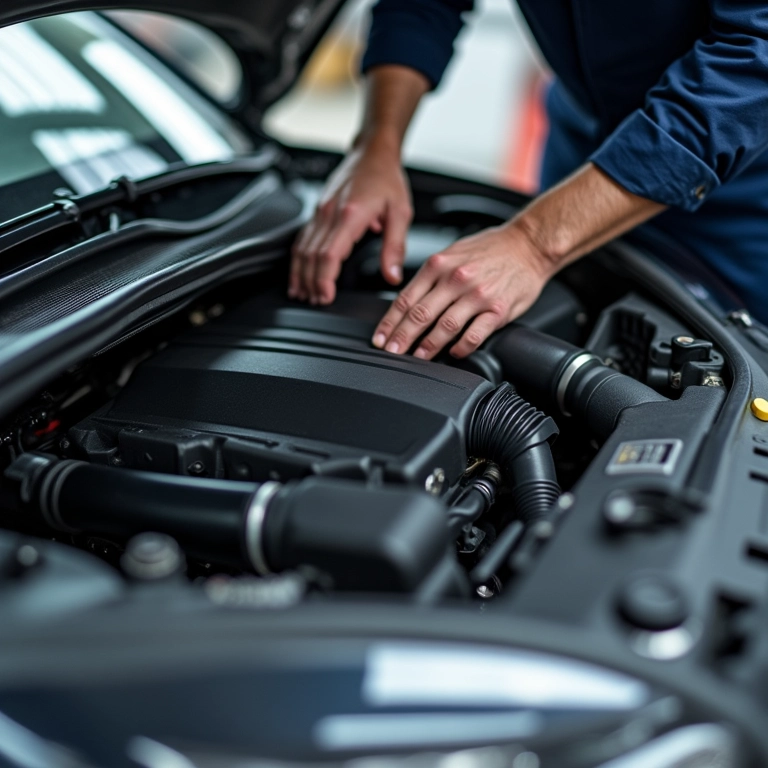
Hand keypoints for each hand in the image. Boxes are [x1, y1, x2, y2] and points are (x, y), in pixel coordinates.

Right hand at [289, 139, 412, 304]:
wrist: (372, 153)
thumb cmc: (386, 179)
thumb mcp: (401, 212)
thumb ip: (395, 247)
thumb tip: (392, 276)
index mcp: (350, 215)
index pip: (329, 255)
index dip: (324, 280)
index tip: (325, 297)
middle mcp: (330, 214)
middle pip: (311, 256)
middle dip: (311, 283)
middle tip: (316, 302)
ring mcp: (320, 212)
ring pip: (301, 249)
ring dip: (300, 274)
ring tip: (303, 294)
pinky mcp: (318, 212)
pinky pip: (302, 239)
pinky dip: (297, 260)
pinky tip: (299, 273)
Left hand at [371, 223, 553, 358]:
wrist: (529, 244)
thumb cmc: (491, 249)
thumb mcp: (453, 252)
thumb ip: (431, 277)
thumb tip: (409, 303)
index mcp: (440, 264)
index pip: (406, 299)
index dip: (390, 322)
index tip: (381, 339)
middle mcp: (456, 279)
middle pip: (420, 315)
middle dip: (402, 338)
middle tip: (393, 353)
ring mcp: (478, 295)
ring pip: (445, 327)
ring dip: (428, 346)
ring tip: (419, 357)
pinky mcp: (498, 309)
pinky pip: (474, 335)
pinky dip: (462, 347)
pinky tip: (455, 353)